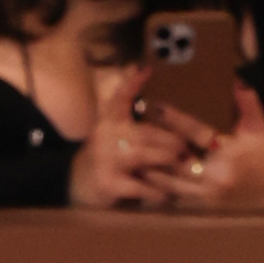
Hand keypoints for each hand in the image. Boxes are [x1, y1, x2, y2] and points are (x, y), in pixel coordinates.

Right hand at [66, 83, 193, 208]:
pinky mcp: (109, 182)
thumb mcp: (112, 129)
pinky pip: (139, 185)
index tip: (146, 68)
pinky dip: (154, 191)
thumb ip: (127, 110)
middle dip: (170, 140)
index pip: (120, 97)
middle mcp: (106, 136)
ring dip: (165, 160)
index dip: (131, 82)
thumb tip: (138, 72)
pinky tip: (165, 194)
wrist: (76, 183)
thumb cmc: (105, 155)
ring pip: (143, 156)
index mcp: (109, 121)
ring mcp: (106, 159)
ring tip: (183, 165)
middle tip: (187, 147)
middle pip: (144, 133)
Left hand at [134, 73, 263, 213]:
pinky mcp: (206, 208)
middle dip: (156, 147)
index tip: (157, 107)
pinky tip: (144, 179)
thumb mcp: (259, 127)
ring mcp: (211, 196)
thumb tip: (236, 79)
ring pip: (174, 182)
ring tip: (132, 156)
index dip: (176, 119)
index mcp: (232, 154)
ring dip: (152, 170)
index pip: (198, 133)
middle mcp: (220, 177)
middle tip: (132, 133)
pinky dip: (161, 189)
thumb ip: (248, 103)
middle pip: (180, 161)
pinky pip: (178, 198)